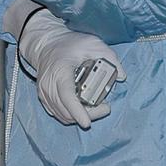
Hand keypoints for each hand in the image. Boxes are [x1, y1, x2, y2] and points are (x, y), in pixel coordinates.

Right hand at [7, 4, 125, 128]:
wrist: (46, 43)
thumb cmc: (69, 43)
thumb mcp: (93, 44)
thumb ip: (110, 57)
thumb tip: (121, 76)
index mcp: (61, 71)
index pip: (67, 96)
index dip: (77, 112)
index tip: (87, 123)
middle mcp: (49, 85)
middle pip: (67, 111)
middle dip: (88, 115)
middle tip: (105, 108)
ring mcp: (44, 92)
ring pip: (62, 115)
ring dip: (80, 116)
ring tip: (96, 106)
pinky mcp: (43, 97)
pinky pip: (57, 113)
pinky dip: (71, 115)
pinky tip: (82, 107)